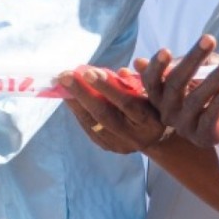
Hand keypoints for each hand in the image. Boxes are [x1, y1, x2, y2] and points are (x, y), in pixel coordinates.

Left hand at [56, 66, 171, 154]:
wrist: (157, 135)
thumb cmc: (154, 104)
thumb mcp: (154, 90)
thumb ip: (142, 79)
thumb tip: (121, 71)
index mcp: (150, 121)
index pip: (126, 103)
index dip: (106, 87)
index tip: (88, 71)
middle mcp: (135, 137)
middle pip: (104, 114)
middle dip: (82, 93)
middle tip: (65, 75)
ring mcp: (120, 145)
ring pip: (92, 122)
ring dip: (74, 101)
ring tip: (60, 83)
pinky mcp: (108, 146)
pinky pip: (88, 127)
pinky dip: (78, 110)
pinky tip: (68, 96)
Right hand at [141, 36, 218, 147]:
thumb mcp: (200, 67)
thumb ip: (176, 64)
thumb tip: (139, 63)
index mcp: (162, 95)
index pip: (151, 81)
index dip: (157, 66)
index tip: (166, 50)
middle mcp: (168, 112)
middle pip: (173, 85)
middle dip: (192, 61)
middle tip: (208, 40)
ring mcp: (184, 126)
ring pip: (194, 100)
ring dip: (213, 79)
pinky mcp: (204, 137)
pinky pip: (209, 118)